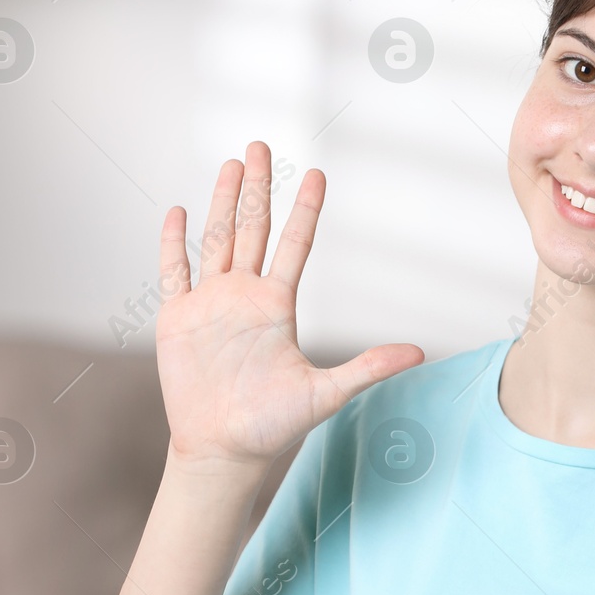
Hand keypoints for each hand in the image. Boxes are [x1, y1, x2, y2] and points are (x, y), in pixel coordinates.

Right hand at [154, 142, 423, 468]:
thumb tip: (420, 353)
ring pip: (217, 240)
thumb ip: (368, 368)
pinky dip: (174, 244)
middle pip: (252, 229)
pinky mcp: (178, 319)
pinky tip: (179, 212)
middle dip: (257, 187)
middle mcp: (245, 295)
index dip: (305, 209)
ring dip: (223, 202)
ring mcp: (210, 304)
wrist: (225, 450)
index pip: (295, 245)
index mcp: (278, 305)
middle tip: (260, 145)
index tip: (317, 173)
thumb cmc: (274, 425)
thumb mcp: (327, 393)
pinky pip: (175, 273)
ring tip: (231, 164)